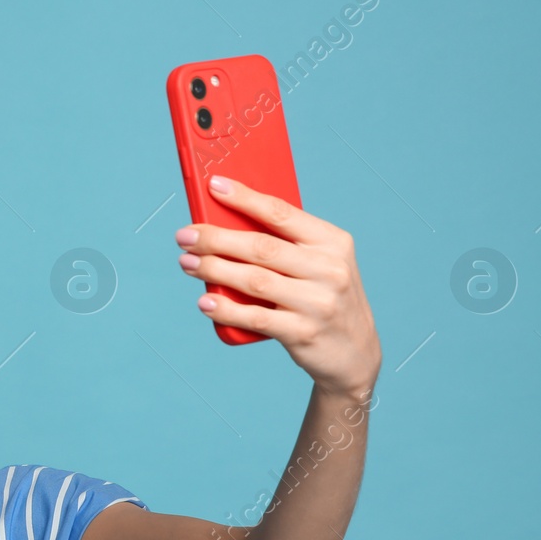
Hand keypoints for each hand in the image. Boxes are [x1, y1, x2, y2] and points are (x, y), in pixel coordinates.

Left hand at [175, 174, 381, 397]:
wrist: (355, 353)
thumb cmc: (324, 298)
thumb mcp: (320, 264)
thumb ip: (286, 246)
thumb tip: (226, 225)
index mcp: (332, 242)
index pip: (282, 213)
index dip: (245, 198)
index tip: (214, 186)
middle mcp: (329, 269)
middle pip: (261, 247)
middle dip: (216, 239)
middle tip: (185, 236)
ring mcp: (318, 302)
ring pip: (255, 280)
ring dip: (214, 270)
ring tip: (187, 262)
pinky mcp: (303, 333)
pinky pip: (256, 318)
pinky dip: (226, 309)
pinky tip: (205, 301)